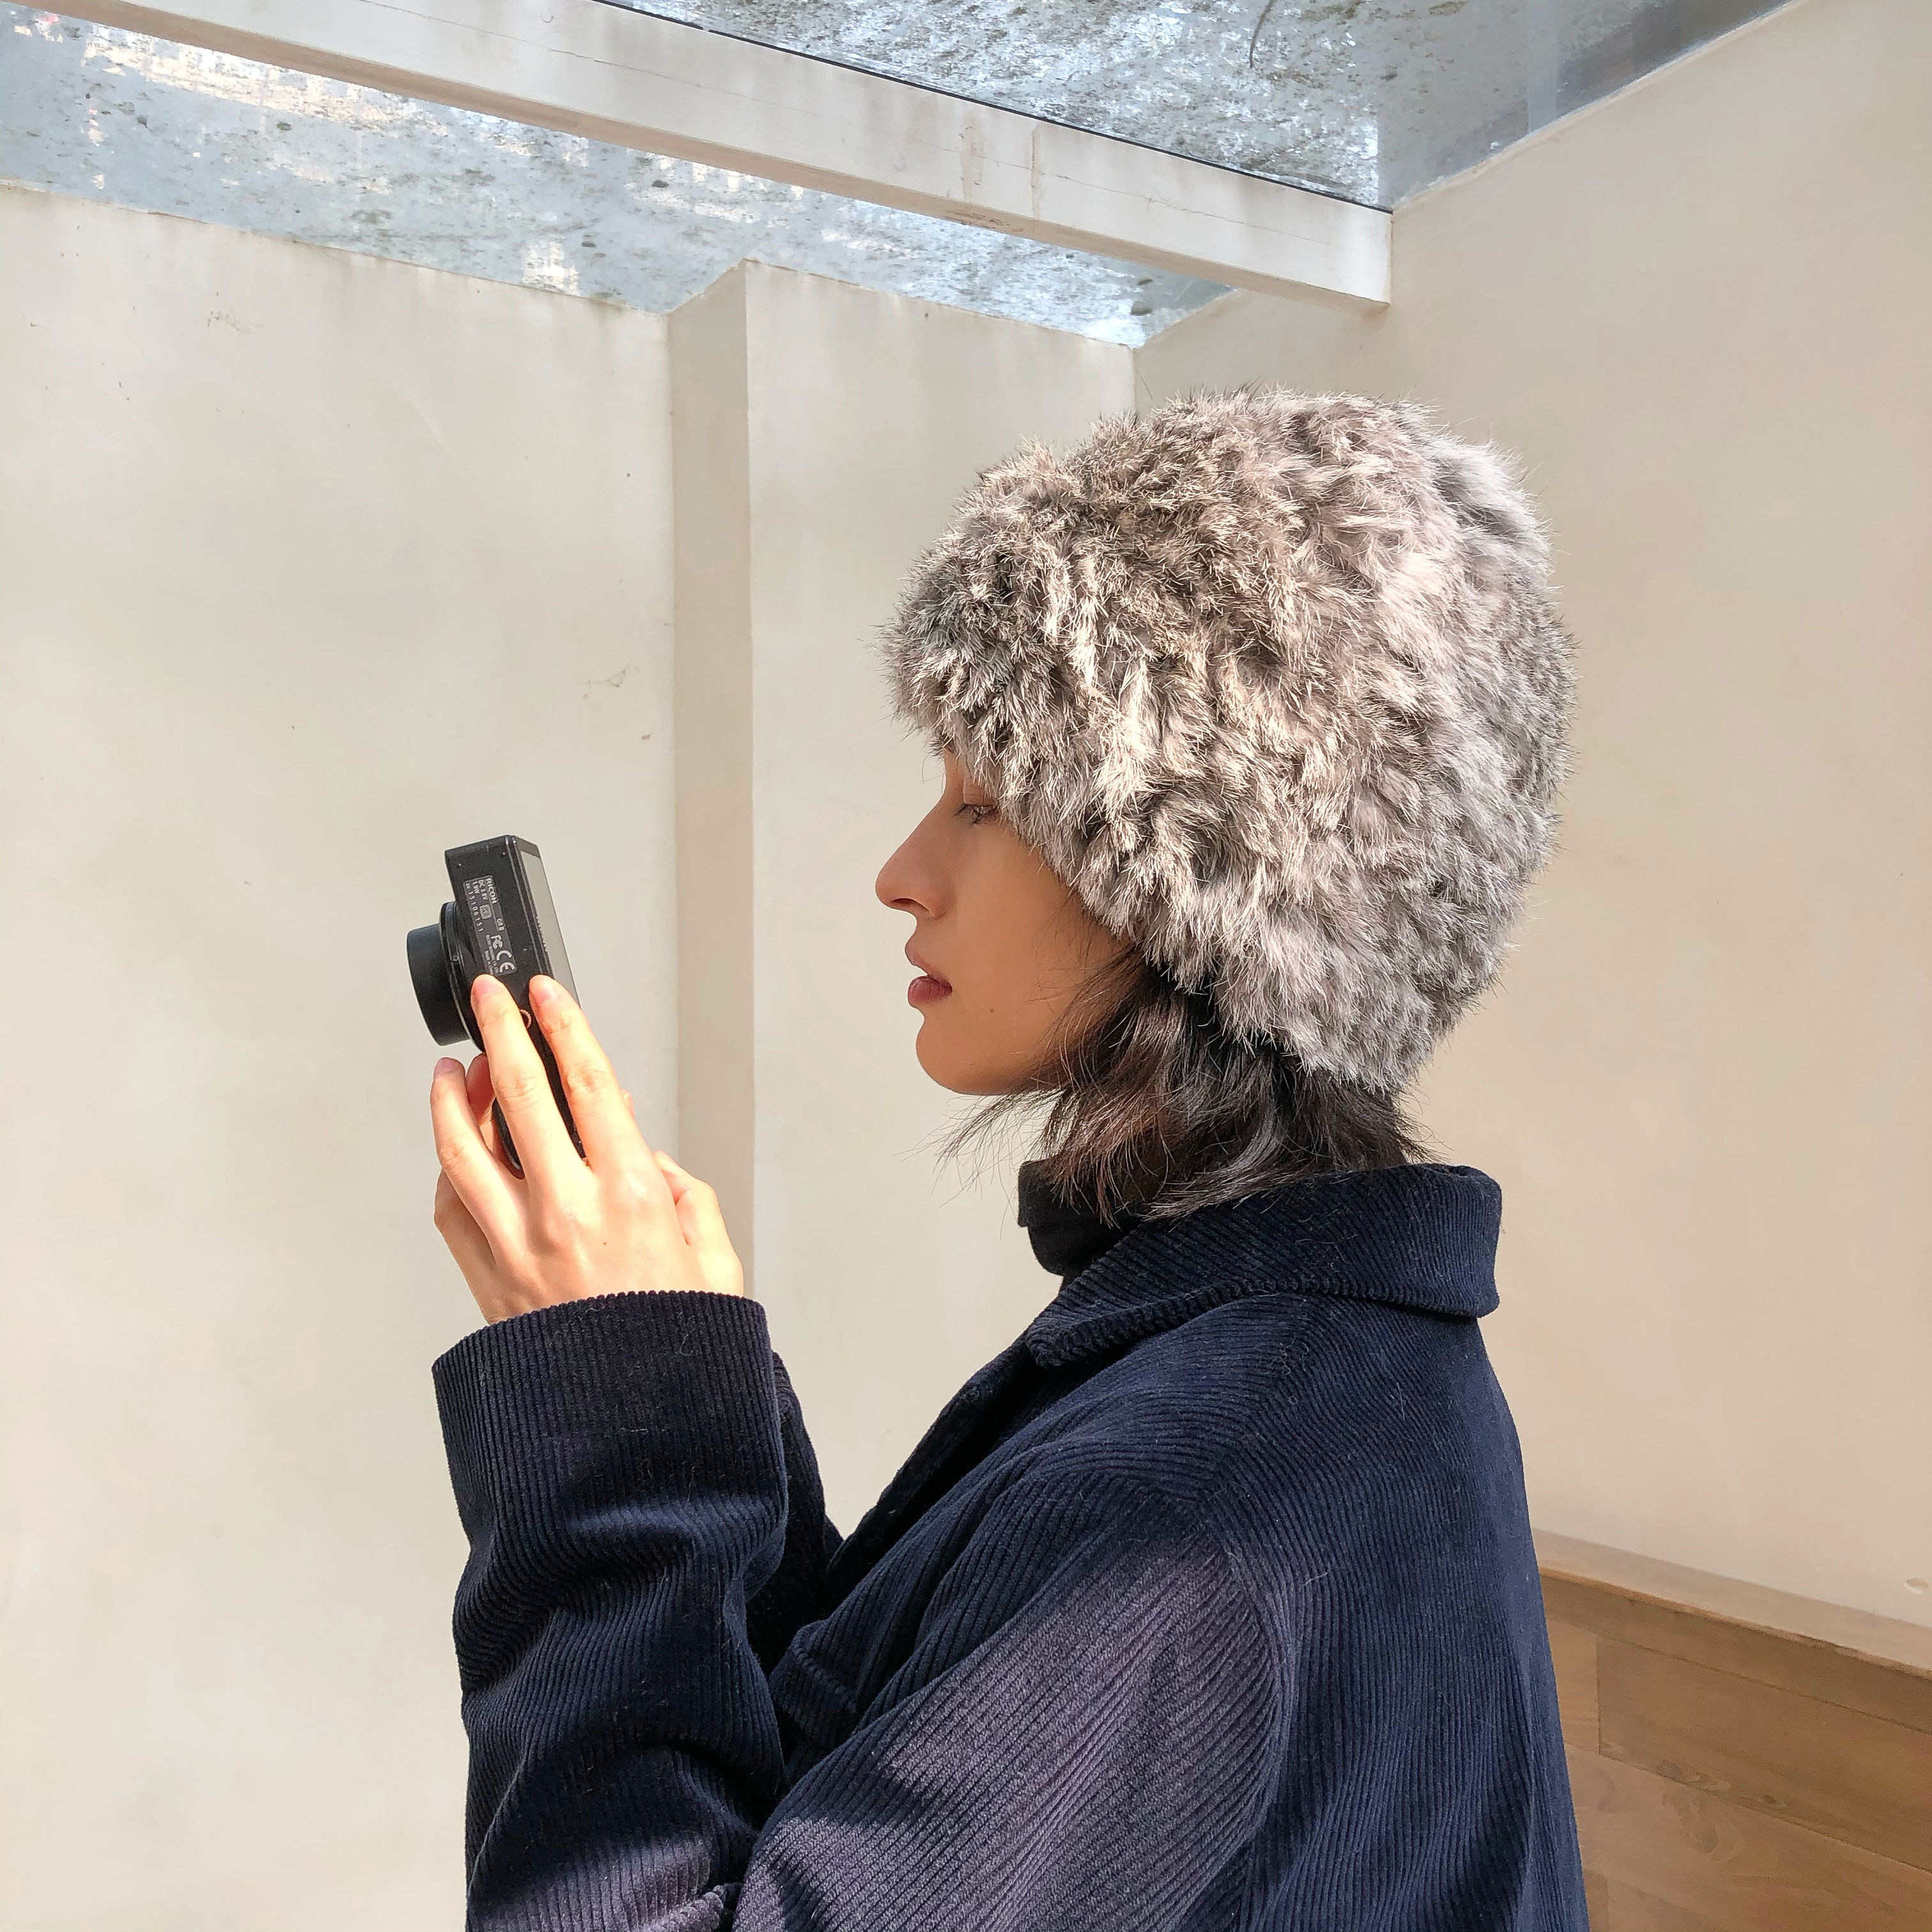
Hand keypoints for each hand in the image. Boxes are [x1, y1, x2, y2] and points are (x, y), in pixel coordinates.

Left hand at [430, 974, 742, 1321]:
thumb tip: (650, 1156)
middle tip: (490, 998)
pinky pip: (450, 1209)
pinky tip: (456, 1150)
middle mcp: (568, 1211)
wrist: (632, 1436)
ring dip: (451, 1096)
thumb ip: (689, 1196)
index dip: (562, 1025)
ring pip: (462, 1147)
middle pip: (515, 1094)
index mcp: (633, 1196)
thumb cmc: (677, 1354)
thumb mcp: (716, 1261)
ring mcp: (516, 1245)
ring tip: (452, 1068)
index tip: (545, 995)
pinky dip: (448, 1169)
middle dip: (499, 1030)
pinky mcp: (485, 1281)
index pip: (587, 1082)